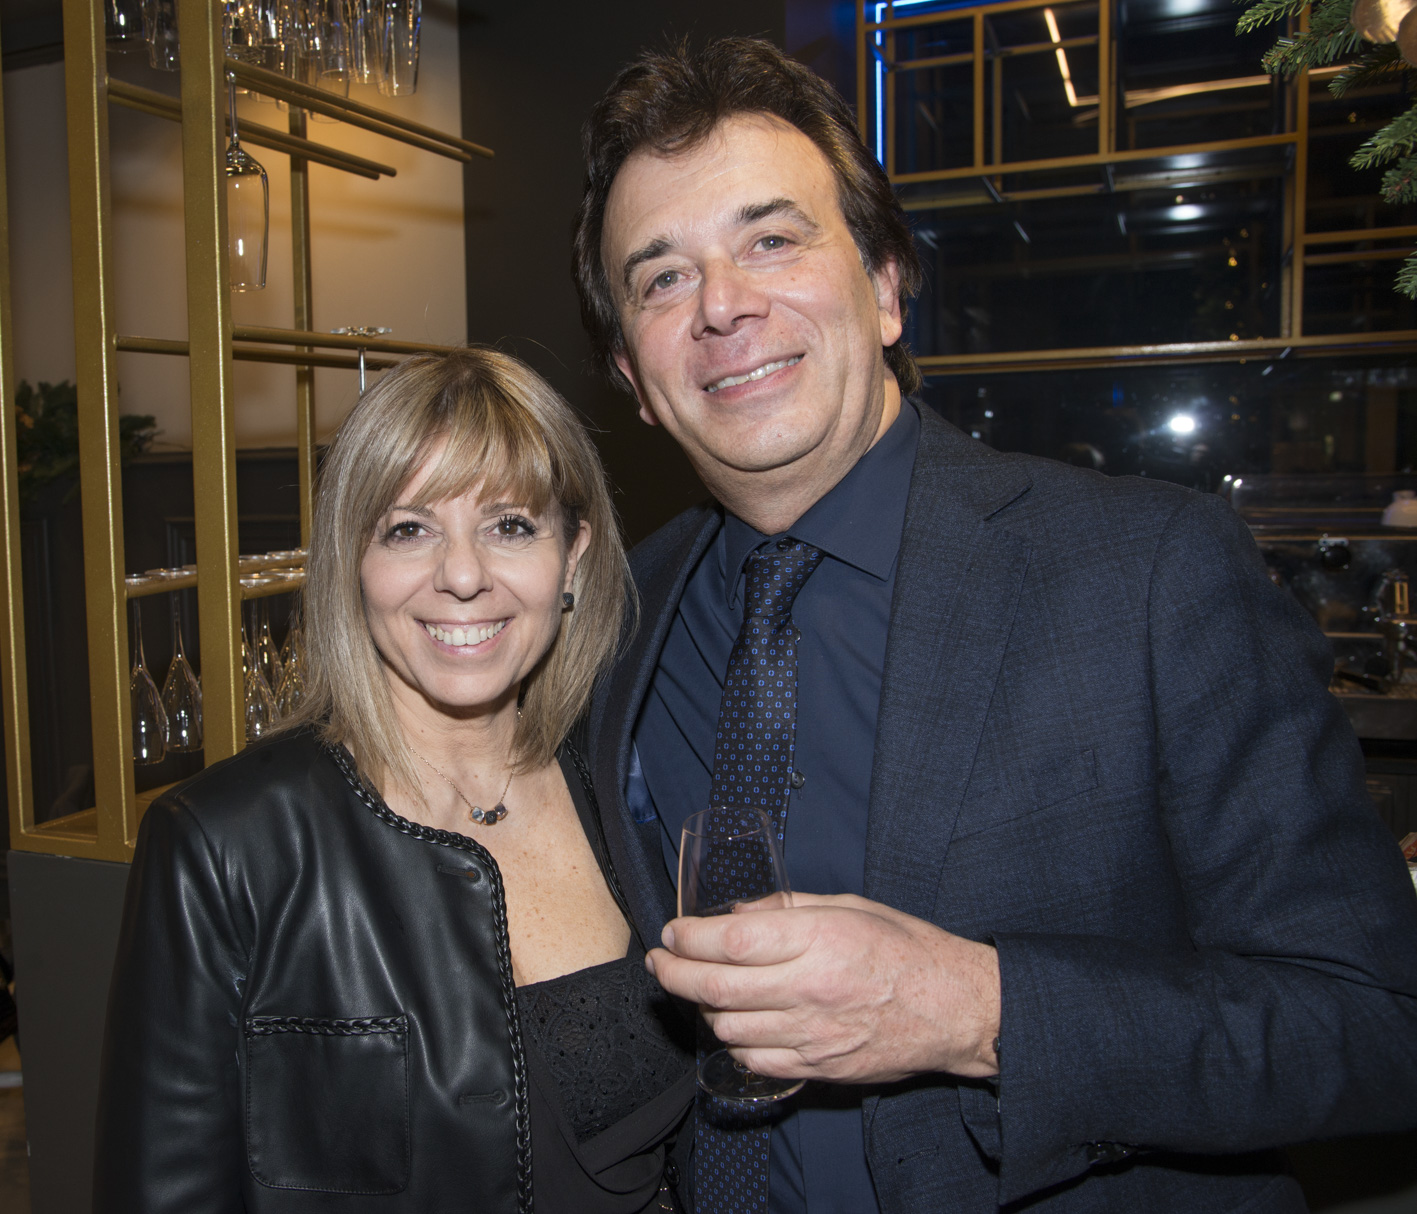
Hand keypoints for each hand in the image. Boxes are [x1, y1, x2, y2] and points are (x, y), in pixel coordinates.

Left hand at [646, 892, 999, 1083]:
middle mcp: (809, 987)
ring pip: (727, 1028)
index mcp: (818, 938)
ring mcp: (812, 1034)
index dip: (688, 937)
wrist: (953, 1008)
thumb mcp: (849, 906)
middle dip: (673, 974)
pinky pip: (755, 1060)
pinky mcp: (818, 1066)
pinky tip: (734, 1023)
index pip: (730, 941)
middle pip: (715, 988)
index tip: (672, 931)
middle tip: (660, 962)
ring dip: (702, 1008)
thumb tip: (736, 912)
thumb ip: (788, 907)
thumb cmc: (905, 948)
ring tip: (699, 988)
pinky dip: (733, 1042)